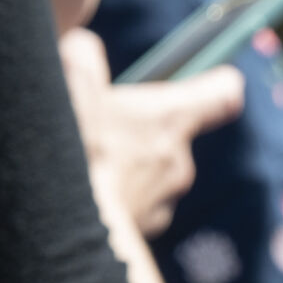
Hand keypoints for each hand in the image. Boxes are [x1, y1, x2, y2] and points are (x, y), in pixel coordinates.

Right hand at [60, 27, 244, 236]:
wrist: (60, 231)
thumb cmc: (70, 152)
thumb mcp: (69, 82)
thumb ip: (85, 55)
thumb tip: (86, 50)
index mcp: (170, 120)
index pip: (223, 96)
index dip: (220, 84)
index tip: (219, 79)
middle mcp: (178, 163)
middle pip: (171, 134)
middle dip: (141, 127)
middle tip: (100, 124)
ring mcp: (162, 202)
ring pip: (147, 171)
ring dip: (123, 163)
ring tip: (81, 161)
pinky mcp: (143, 232)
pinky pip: (132, 202)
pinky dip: (112, 193)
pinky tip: (78, 190)